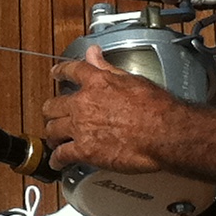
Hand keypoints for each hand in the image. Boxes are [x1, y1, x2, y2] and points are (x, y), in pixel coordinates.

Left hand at [42, 46, 180, 172]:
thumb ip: (107, 68)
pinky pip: (61, 155)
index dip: (60, 73)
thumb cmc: (156, 108)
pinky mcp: (84, 151)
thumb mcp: (132, 79)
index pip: (71, 71)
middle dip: (52, 111)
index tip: (56, 74)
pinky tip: (57, 162)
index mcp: (96, 82)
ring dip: (52, 135)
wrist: (163, 133)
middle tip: (54, 115)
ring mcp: (81, 128)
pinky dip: (57, 159)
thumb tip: (95, 53)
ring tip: (54, 139)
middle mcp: (83, 103)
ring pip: (52, 130)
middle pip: (53, 105)